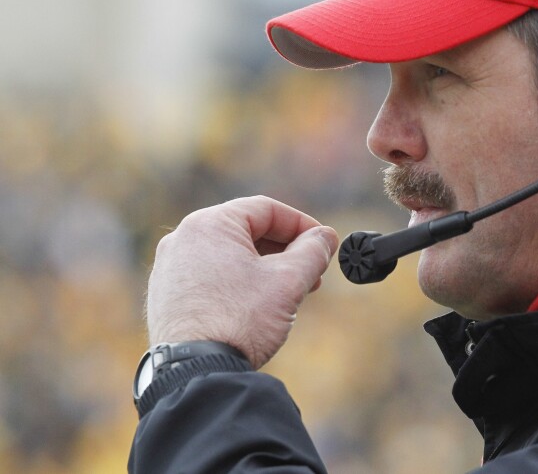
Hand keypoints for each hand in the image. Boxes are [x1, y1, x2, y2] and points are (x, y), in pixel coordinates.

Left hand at [146, 196, 338, 368]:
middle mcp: (183, 238)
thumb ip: (314, 251)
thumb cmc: (240, 322)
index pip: (267, 209)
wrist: (195, 372)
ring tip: (290, 292)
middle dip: (285, 250)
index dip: (303, 224)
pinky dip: (239, 283)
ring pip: (229, 255)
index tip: (323, 243)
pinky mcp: (167, 295)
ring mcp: (170, 268)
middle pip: (247, 231)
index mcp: (210, 224)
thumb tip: (325, 237)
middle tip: (312, 270)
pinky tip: (259, 306)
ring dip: (265, 268)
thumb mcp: (289, 281)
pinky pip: (211, 276)